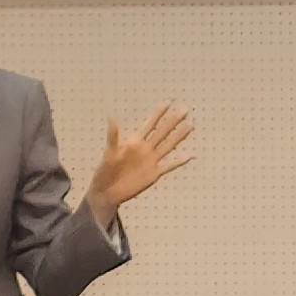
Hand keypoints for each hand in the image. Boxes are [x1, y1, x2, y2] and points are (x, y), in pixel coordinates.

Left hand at [86, 105, 194, 227]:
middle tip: (185, 109)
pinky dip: (179, 161)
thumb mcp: (109, 153)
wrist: (107, 192)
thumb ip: (113, 137)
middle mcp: (145, 149)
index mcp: (134, 141)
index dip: (158, 113)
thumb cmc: (105, 172)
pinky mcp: (154, 173)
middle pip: (162, 132)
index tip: (169, 102)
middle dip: (173, 121)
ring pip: (168, 145)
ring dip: (179, 136)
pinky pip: (169, 166)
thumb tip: (112, 118)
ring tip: (190, 126)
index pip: (149, 124)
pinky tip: (190, 155)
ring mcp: (151, 161)